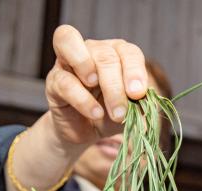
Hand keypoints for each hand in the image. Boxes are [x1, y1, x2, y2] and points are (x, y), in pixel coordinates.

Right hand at [45, 25, 148, 147]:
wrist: (86, 131)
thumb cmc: (110, 114)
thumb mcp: (129, 110)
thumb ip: (139, 103)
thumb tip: (146, 100)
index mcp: (115, 53)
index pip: (127, 51)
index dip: (134, 70)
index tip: (138, 94)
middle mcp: (92, 50)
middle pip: (105, 54)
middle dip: (115, 86)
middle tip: (121, 112)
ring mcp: (69, 62)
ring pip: (75, 49)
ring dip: (92, 72)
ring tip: (100, 96)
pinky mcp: (54, 80)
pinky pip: (65, 82)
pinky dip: (82, 99)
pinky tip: (94, 113)